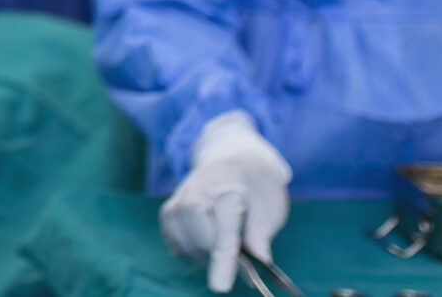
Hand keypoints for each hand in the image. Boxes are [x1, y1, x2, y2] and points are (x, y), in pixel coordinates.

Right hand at [160, 113, 291, 293]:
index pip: (224, 228)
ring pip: (179, 234)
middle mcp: (200, 187)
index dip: (222, 260)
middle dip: (212, 252)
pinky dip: (186, 247)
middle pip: (196, 232)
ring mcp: (181, 195)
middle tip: (234, 257)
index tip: (220, 287)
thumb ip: (260, 237)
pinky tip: (203, 243)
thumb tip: (257, 266)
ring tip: (219, 247)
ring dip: (198, 251)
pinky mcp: (171, 206)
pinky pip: (171, 234)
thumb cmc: (258, 187)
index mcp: (230, 188)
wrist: (239, 159)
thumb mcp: (270, 210)